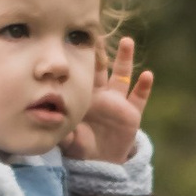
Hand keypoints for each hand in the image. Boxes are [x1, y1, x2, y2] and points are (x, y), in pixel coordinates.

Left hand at [70, 36, 153, 162]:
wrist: (101, 162)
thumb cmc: (81, 147)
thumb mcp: (68, 141)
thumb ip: (60, 132)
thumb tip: (48, 127)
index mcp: (85, 97)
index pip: (82, 73)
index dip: (81, 58)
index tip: (77, 40)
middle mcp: (102, 94)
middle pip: (101, 68)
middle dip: (101, 51)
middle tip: (98, 33)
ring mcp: (118, 102)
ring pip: (122, 75)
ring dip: (125, 58)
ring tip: (127, 41)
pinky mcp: (132, 113)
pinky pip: (139, 97)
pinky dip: (144, 86)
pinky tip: (147, 75)